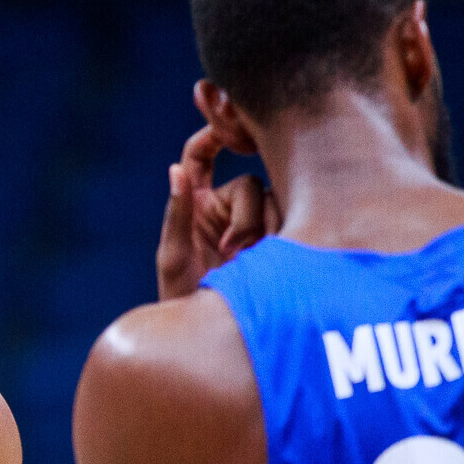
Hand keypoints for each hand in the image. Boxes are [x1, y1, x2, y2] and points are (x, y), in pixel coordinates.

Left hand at [158, 126, 276, 299]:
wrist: (206, 332)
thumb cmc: (180, 293)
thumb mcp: (173, 254)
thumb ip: (177, 212)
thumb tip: (175, 170)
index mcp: (197, 201)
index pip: (200, 156)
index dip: (209, 137)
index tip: (221, 130)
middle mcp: (225, 206)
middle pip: (248, 184)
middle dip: (246, 214)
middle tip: (235, 248)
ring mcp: (253, 223)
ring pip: (273, 203)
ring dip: (263, 230)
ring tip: (249, 263)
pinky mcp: (276, 240)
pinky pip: (289, 223)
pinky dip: (281, 239)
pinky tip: (270, 261)